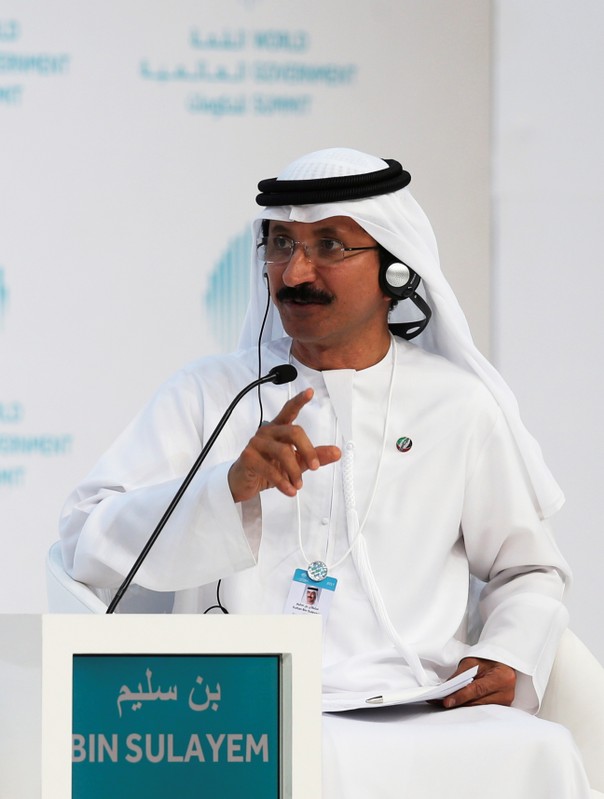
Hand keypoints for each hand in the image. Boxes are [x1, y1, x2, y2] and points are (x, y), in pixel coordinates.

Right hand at [228, 388, 340, 502]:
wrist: (245, 483)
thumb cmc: (270, 467)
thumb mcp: (297, 462)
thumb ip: (316, 456)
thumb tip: (337, 452)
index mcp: (279, 428)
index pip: (289, 410)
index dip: (300, 401)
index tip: (310, 392)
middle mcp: (267, 431)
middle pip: (293, 432)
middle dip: (308, 450)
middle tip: (315, 467)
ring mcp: (256, 443)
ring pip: (283, 451)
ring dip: (295, 472)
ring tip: (298, 485)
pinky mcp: (248, 457)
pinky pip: (270, 469)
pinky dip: (283, 482)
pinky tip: (290, 490)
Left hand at [441, 657, 515, 708]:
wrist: (502, 660)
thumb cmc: (488, 658)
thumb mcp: (473, 661)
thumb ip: (460, 675)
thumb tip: (446, 688)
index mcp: (502, 677)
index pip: (478, 689)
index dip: (461, 696)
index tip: (447, 701)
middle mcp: (506, 692)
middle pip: (477, 701)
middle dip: (458, 702)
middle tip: (441, 702)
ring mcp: (505, 701)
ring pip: (479, 707)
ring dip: (463, 705)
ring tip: (447, 702)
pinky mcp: (502, 705)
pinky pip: (483, 707)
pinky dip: (470, 704)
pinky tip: (459, 702)